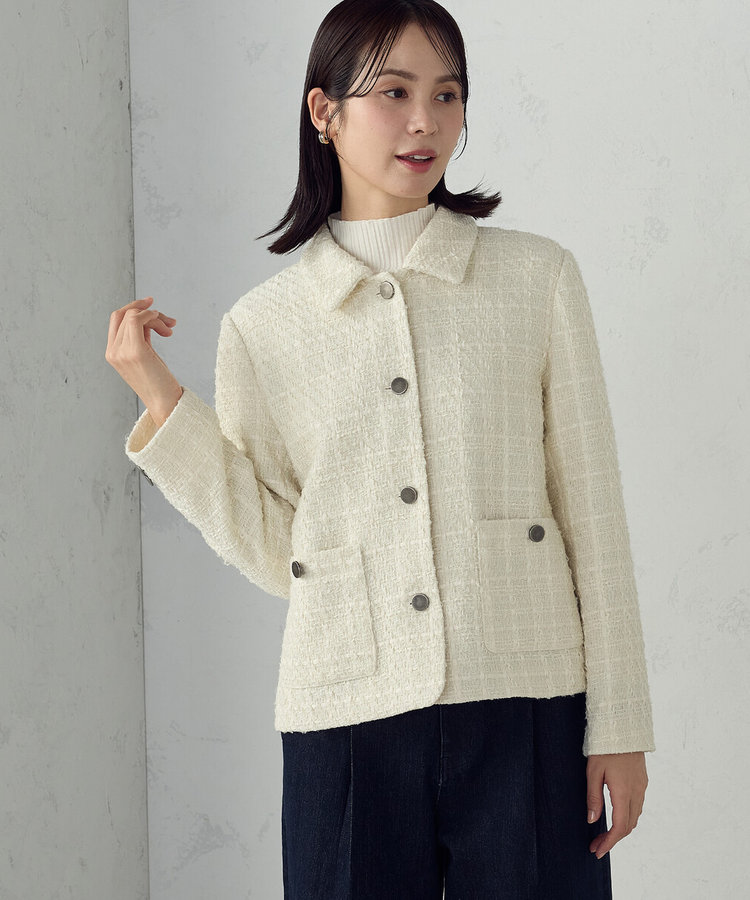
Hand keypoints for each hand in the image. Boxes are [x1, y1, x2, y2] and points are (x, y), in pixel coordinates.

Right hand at [106, 296, 183, 425]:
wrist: (165, 403)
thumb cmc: (159, 381)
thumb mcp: (146, 355)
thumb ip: (141, 337)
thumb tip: (148, 317)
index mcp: (112, 353)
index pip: (116, 319)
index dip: (133, 306)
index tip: (152, 304)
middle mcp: (113, 351)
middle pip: (124, 314)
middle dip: (147, 311)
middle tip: (169, 321)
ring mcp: (121, 351)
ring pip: (133, 315)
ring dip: (156, 317)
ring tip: (170, 331)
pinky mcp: (135, 351)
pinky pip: (137, 319)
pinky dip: (153, 317)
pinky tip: (166, 328)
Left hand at [586, 751, 647, 858]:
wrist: (624, 727)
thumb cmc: (605, 747)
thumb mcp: (593, 771)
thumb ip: (593, 796)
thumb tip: (592, 820)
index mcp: (624, 791)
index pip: (620, 826)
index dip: (609, 842)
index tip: (598, 851)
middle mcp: (637, 792)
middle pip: (628, 825)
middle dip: (613, 839)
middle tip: (596, 845)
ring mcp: (642, 787)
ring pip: (634, 817)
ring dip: (620, 829)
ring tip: (603, 834)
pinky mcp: (642, 781)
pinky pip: (637, 806)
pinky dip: (626, 817)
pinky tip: (615, 817)